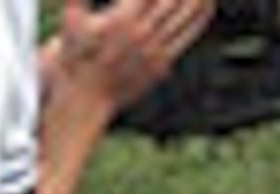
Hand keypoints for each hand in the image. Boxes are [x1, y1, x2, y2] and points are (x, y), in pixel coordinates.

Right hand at [60, 0, 216, 104]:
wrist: (87, 97)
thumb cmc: (75, 55)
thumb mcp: (71, 20)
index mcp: (123, 20)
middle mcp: (144, 35)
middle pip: (173, 0)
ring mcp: (156, 51)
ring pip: (185, 17)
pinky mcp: (163, 64)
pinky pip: (187, 37)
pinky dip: (200, 19)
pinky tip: (208, 4)